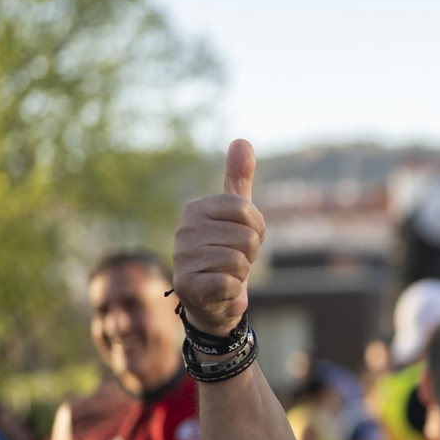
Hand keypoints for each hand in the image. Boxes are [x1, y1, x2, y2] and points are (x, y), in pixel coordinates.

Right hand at [172, 139, 264, 336]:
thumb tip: (242, 140)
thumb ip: (238, 178)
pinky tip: (220, 289)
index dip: (257, 228)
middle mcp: (184, 230)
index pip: (246, 209)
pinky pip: (231, 283)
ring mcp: (182, 257)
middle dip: (250, 253)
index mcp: (195, 208)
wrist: (213, 299)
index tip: (246, 236)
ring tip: (226, 273)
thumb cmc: (226, 251)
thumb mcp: (236, 214)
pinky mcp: (187, 285)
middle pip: (247, 236)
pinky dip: (234, 290)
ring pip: (240, 260)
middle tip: (234, 259)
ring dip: (242, 272)